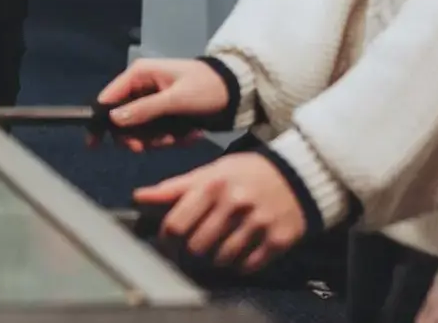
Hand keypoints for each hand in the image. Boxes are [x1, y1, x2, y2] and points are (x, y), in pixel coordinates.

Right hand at [95, 58, 231, 148]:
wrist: (237, 90)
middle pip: (122, 116)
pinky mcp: (165, 111)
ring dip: (156, 138)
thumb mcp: (177, 99)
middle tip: (144, 147)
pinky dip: (170, 136)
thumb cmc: (207, 87)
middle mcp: (142, 86)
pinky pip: (157, 129)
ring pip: (140, 126)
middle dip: (135, 134)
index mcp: (140, 74)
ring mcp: (153, 99)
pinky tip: (187, 135)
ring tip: (178, 137)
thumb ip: (145, 109)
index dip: (100, 119)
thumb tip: (114, 119)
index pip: (109, 97)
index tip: (96, 143)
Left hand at [135, 152, 307, 272]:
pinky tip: (238, 253)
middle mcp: (234, 204)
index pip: (176, 224)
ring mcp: (258, 224)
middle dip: (190, 251)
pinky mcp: (278, 240)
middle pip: (196, 246)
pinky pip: (247, 266)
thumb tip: (138, 197)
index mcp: (212, 185)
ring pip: (221, 259)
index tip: (168, 243)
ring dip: (214, 259)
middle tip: (192, 249)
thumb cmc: (246, 173)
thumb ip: (174, 188)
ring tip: (216, 248)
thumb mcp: (210, 171)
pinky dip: (238, 266)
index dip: (166, 239)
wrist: (299, 174)